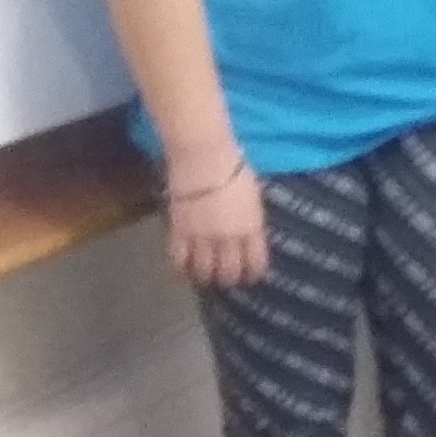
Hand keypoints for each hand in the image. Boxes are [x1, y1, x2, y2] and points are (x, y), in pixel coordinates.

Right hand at [164, 154, 268, 290]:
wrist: (204, 157)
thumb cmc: (234, 167)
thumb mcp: (253, 195)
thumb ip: (251, 218)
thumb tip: (250, 232)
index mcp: (252, 227)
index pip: (256, 261)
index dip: (253, 274)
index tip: (251, 278)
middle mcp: (229, 237)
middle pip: (229, 271)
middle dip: (229, 279)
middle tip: (226, 279)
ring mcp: (203, 236)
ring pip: (204, 270)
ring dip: (205, 277)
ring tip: (205, 277)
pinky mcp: (179, 231)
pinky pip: (179, 259)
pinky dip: (181, 268)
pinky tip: (183, 269)